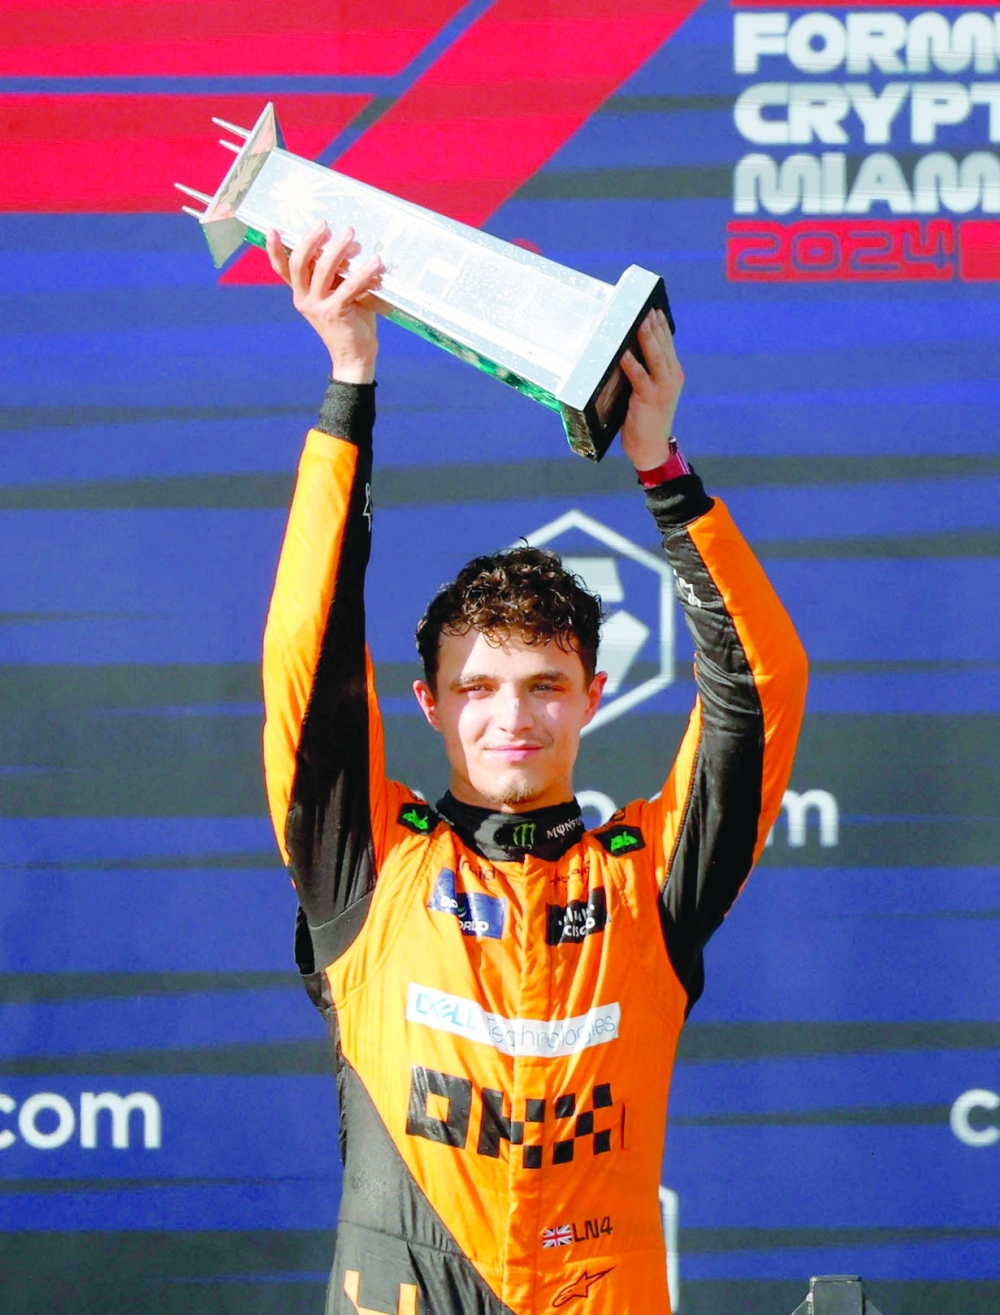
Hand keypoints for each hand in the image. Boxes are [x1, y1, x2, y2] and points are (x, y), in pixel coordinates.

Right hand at [266, 222, 383, 383]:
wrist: (354, 357)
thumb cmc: (350, 322)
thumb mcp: (338, 295)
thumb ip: (337, 276)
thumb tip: (349, 245)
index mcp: (301, 294)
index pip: (283, 269)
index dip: (275, 250)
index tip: (272, 229)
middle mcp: (304, 300)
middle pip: (300, 264)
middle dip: (310, 240)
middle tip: (324, 224)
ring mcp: (317, 307)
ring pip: (322, 271)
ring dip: (337, 249)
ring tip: (350, 233)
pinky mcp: (335, 313)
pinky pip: (348, 287)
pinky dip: (363, 273)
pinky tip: (375, 262)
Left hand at [619, 309, 683, 472]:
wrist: (652, 447)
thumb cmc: (647, 419)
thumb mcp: (651, 391)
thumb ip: (647, 372)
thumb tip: (631, 350)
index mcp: (673, 374)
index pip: (668, 344)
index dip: (661, 325)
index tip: (654, 309)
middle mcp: (671, 377)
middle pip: (663, 345)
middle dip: (654, 325)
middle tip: (646, 308)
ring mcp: (662, 387)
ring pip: (654, 356)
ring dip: (647, 337)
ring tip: (639, 321)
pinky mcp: (649, 397)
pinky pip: (639, 375)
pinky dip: (631, 362)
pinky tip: (623, 352)